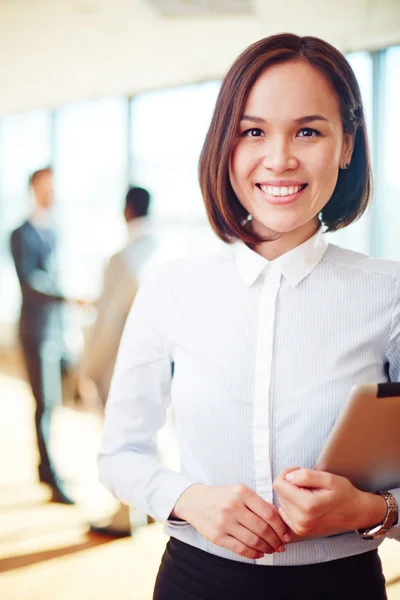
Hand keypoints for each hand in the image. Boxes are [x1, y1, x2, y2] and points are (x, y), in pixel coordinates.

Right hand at [171, 483, 290, 559]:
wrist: (195, 501)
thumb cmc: (223, 497)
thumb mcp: (239, 491)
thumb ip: (257, 503)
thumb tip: (279, 522)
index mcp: (242, 492)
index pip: (269, 513)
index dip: (281, 527)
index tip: (287, 535)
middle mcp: (233, 506)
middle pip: (262, 528)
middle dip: (276, 540)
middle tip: (281, 546)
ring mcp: (224, 522)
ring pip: (253, 540)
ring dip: (266, 548)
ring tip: (271, 550)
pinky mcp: (218, 536)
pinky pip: (240, 549)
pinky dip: (253, 554)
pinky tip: (259, 553)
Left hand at [273, 468, 386, 538]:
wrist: (354, 512)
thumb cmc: (343, 493)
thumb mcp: (328, 478)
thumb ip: (306, 476)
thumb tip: (288, 477)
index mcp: (307, 506)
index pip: (278, 485)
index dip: (286, 473)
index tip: (298, 471)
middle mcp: (300, 520)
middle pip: (279, 493)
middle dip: (290, 484)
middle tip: (308, 484)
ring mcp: (299, 528)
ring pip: (281, 502)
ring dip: (291, 495)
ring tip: (308, 493)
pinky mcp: (299, 530)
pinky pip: (284, 512)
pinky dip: (292, 504)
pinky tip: (305, 502)